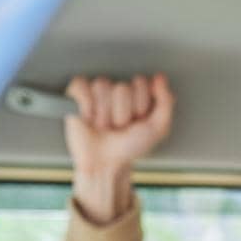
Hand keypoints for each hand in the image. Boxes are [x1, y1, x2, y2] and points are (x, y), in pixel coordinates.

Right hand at [64, 73, 173, 222]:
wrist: (106, 162)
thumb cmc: (130, 147)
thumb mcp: (157, 128)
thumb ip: (165, 102)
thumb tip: (160, 77)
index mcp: (136, 94)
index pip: (141, 83)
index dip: (140, 106)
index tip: (138, 120)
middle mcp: (117, 89)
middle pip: (122, 87)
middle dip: (122, 113)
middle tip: (119, 127)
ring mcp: (96, 91)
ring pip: (102, 86)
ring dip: (105, 114)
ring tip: (104, 126)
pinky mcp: (76, 94)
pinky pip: (82, 85)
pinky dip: (87, 106)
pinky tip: (89, 119)